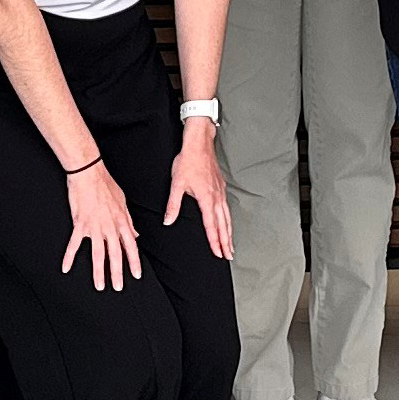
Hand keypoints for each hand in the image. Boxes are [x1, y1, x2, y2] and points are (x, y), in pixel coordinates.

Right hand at [61, 157, 141, 292]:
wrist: (89, 173)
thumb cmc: (106, 184)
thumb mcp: (123, 202)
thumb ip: (129, 220)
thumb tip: (135, 235)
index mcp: (122, 221)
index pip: (131, 246)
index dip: (134, 261)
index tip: (136, 275)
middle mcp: (110, 226)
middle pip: (115, 254)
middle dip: (117, 273)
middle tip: (117, 287)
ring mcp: (95, 227)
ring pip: (98, 254)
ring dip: (99, 272)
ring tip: (99, 286)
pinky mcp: (80, 224)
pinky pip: (74, 244)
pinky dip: (69, 257)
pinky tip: (66, 268)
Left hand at [163, 120, 230, 258]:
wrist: (199, 144)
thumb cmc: (188, 162)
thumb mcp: (177, 184)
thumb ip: (173, 205)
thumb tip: (168, 221)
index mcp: (206, 198)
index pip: (211, 225)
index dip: (214, 241)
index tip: (218, 253)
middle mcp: (216, 198)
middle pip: (223, 224)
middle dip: (226, 242)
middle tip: (229, 255)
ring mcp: (220, 192)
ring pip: (227, 217)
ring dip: (229, 233)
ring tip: (231, 245)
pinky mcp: (221, 187)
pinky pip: (227, 208)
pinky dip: (229, 220)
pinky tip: (228, 223)